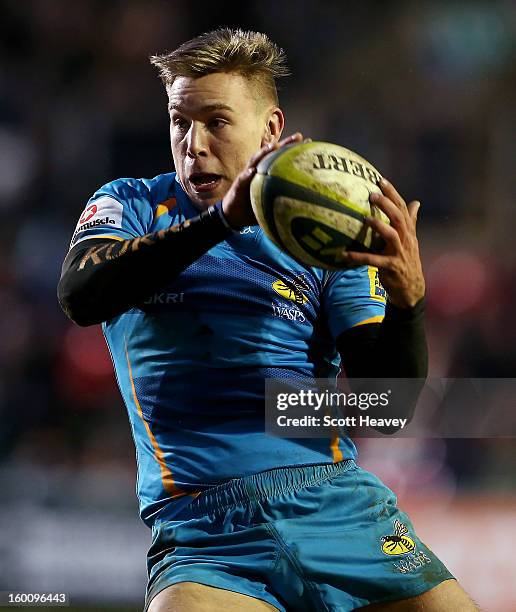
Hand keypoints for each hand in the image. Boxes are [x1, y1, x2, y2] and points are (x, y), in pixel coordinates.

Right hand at [222, 132, 303, 228]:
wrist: (235, 215)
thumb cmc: (254, 208)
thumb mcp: (271, 203)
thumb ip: (284, 201)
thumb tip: (304, 207)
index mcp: (266, 173)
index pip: (281, 158)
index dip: (293, 150)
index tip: (308, 142)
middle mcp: (258, 170)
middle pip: (271, 154)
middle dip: (284, 144)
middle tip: (298, 136)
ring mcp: (247, 176)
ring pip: (255, 161)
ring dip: (263, 153)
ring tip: (273, 146)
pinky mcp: (238, 185)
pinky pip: (243, 179)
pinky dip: (247, 175)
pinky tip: (252, 172)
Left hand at [339, 178, 424, 307]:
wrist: (411, 288)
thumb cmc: (407, 261)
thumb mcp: (410, 240)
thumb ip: (411, 221)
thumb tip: (416, 202)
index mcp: (408, 231)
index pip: (403, 208)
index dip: (393, 193)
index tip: (381, 180)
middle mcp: (406, 240)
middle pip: (398, 217)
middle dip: (386, 204)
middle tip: (372, 194)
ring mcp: (399, 253)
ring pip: (391, 235)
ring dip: (378, 226)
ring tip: (364, 218)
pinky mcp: (391, 267)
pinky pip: (373, 260)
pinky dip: (359, 257)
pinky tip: (344, 254)